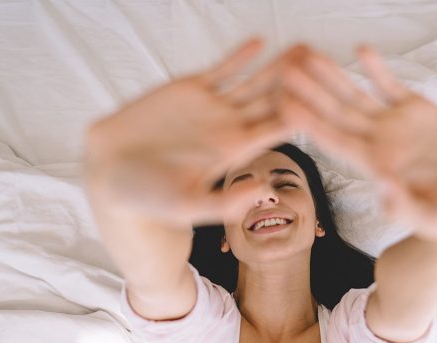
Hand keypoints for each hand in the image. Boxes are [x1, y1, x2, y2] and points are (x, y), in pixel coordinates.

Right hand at [84, 39, 304, 226]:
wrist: (112, 172)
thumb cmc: (148, 196)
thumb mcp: (186, 205)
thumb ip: (226, 202)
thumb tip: (266, 191)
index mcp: (235, 152)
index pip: (274, 128)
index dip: (298, 111)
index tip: (323, 97)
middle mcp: (230, 127)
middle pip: (273, 100)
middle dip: (298, 82)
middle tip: (324, 63)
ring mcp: (213, 107)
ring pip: (253, 82)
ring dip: (277, 65)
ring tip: (302, 47)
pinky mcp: (190, 90)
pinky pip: (221, 70)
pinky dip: (238, 56)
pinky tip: (258, 42)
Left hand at [280, 46, 436, 240]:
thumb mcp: (432, 216)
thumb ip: (407, 205)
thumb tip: (384, 184)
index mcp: (374, 165)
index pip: (334, 140)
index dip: (310, 122)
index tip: (284, 105)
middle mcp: (377, 142)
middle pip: (336, 112)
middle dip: (310, 91)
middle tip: (283, 68)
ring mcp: (396, 124)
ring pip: (357, 95)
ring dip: (333, 75)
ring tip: (309, 54)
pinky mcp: (418, 110)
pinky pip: (391, 86)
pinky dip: (377, 68)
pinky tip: (361, 49)